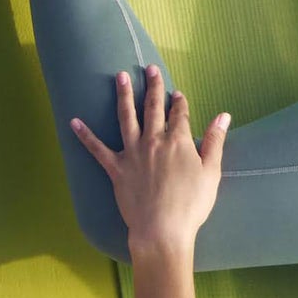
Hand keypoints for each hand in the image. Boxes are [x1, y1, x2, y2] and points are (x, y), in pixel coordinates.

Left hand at [70, 69, 227, 260]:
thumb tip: (223, 116)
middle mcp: (153, 141)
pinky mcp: (116, 168)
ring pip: (126, 117)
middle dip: (153, 86)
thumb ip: (215, 141)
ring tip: (120, 76)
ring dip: (123, 95)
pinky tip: (73, 121)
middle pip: (153, 108)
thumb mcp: (211, 172)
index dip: (179, 102)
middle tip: (150, 68)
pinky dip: (84, 134)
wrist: (162, 228)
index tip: (177, 92)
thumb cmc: (191, 204)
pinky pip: (96, 148)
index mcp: (178, 141)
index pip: (179, 114)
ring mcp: (132, 153)